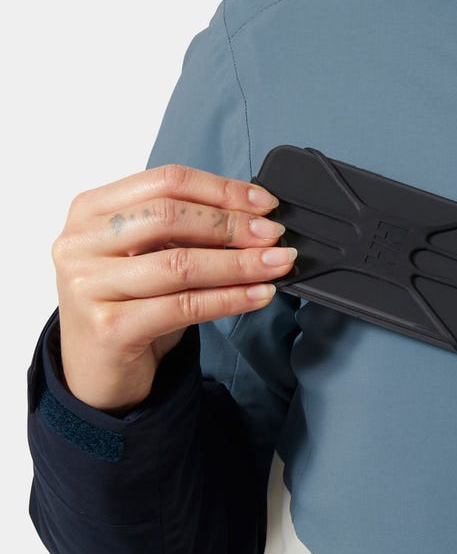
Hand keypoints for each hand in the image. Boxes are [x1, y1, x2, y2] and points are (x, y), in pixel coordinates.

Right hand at [52, 163, 297, 414]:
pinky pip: (184, 306)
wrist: (98, 371)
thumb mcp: (149, 257)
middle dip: (232, 225)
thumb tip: (255, 218)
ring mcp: (89, 285)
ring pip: (180, 264)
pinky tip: (259, 295)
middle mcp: (81, 242)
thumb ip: (184, 232)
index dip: (221, 190)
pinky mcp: (110, 326)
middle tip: (275, 235)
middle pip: (170, 217)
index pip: (165, 182)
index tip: (265, 204)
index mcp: (91, 210)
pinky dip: (229, 299)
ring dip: (239, 263)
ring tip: (277, 264)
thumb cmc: (129, 307)